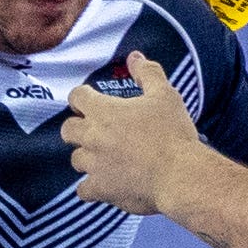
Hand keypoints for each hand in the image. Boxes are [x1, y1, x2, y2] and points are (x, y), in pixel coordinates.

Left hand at [56, 53, 205, 217]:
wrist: (180, 175)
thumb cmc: (173, 134)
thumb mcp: (165, 95)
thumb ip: (147, 73)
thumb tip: (135, 57)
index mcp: (104, 112)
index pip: (77, 97)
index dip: (82, 97)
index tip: (90, 100)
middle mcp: (92, 137)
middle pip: (68, 130)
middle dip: (77, 127)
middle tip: (94, 130)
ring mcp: (94, 165)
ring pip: (76, 160)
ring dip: (87, 157)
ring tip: (104, 157)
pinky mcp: (101, 189)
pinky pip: (83, 190)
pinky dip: (91, 187)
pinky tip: (103, 184)